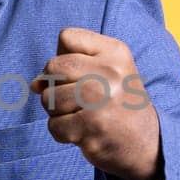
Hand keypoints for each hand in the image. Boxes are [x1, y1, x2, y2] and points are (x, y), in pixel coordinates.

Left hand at [29, 27, 158, 179]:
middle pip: (54, 66)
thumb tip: (34, 84)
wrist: (146, 142)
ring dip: (56, 111)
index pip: (67, 37)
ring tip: (80, 115)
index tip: (79, 74)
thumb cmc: (116, 102)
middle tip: (75, 99)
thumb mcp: (105, 70)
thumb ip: (69, 65)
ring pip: (49, 98)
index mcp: (116, 52)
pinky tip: (82, 132)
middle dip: (54, 85)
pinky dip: (62, 132)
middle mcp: (111, 73)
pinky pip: (54, 126)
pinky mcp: (93, 128)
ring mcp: (102, 101)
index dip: (64, 56)